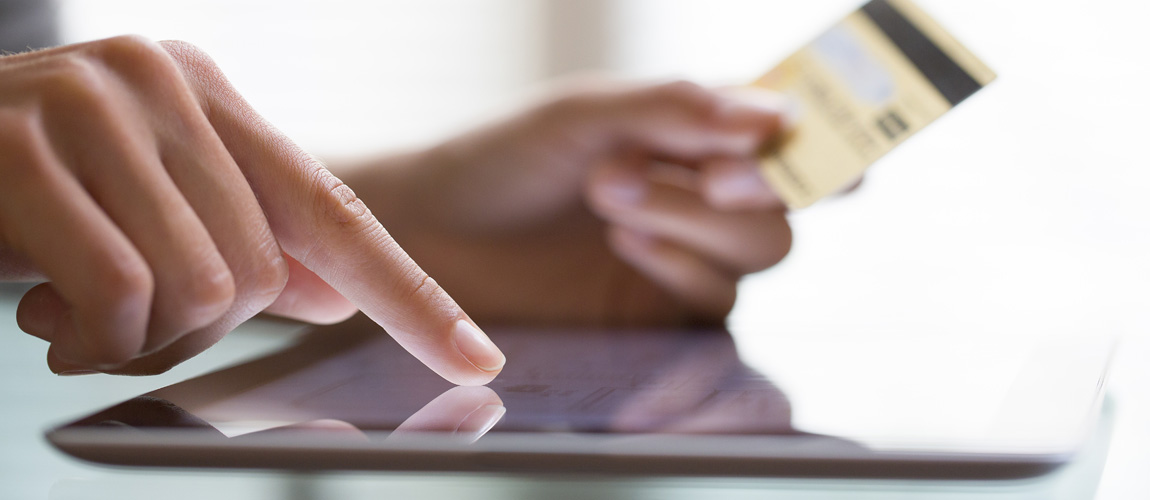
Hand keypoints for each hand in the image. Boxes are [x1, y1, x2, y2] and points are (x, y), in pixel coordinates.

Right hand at [0, 36, 503, 383]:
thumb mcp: (144, 208)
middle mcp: (159, 81)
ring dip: (136, 336)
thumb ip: (241, 240)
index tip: (479, 356)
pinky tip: (42, 313)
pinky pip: (120, 296)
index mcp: (205, 94)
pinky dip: (90, 339)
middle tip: (118, 316)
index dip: (412, 296)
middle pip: (262, 273)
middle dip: (196, 327)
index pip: (336, 211)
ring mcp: (90, 103)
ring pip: (201, 290)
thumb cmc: (19, 194)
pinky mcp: (17, 147)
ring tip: (74, 307)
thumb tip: (329, 293)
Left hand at [343, 80, 791, 325]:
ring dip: (700, 221)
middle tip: (704, 174)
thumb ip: (676, 110)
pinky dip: (682, 267)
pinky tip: (624, 245)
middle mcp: (699, 192)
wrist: (431, 236)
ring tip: (613, 197)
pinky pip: (716, 300)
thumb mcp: (583, 115)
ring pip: (761, 248)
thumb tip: (775, 118)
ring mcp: (686, 254)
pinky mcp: (661, 311)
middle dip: (750, 186)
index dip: (820, 134)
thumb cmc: (500, 160)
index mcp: (691, 129)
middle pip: (787, 199)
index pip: (783, 127)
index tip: (823, 144)